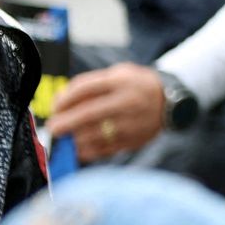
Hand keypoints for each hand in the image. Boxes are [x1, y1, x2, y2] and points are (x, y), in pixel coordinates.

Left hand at [48, 63, 167, 162]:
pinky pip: (104, 149)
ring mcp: (132, 123)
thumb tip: (61, 102)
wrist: (171, 102)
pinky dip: (87, 151)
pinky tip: (78, 149)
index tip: (55, 107)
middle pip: (88, 113)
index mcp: (121, 81)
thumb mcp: (119, 74)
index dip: (64, 99)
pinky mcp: (134, 140)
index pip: (85, 89)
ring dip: (74, 139)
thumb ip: (91, 84)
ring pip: (94, 134)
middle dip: (65, 123)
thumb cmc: (137, 86)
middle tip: (53, 129)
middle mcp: (127, 102)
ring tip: (64, 139)